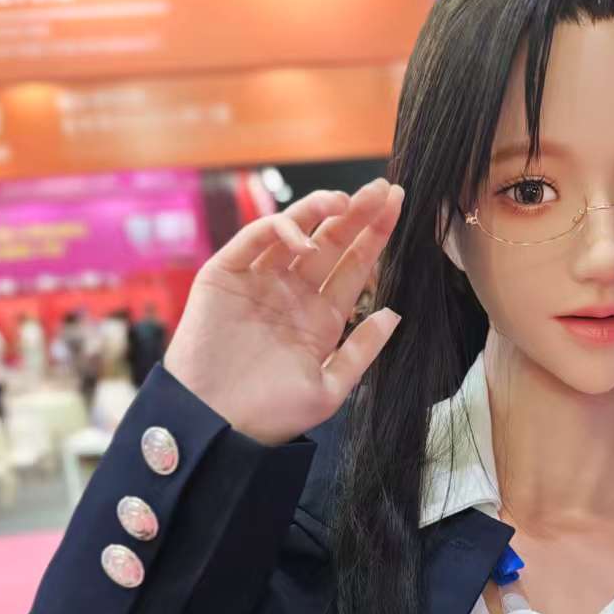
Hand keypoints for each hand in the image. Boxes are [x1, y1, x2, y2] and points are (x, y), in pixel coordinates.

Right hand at [163, 178, 403, 445]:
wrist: (215, 424)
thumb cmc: (270, 416)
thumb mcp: (330, 390)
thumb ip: (361, 351)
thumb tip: (393, 314)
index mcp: (321, 319)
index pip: (355, 267)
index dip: (376, 236)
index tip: (398, 207)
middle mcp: (292, 294)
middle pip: (331, 243)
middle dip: (357, 214)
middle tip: (384, 189)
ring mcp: (259, 281)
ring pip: (294, 232)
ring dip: (319, 211)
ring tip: (345, 202)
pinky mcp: (225, 274)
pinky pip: (254, 239)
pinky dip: (279, 230)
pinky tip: (304, 238)